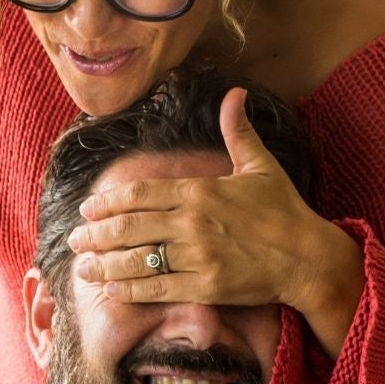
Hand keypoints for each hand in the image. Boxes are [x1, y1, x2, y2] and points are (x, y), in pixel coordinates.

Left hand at [67, 87, 364, 355]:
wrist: (309, 258)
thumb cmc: (285, 211)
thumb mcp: (261, 165)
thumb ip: (238, 131)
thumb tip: (235, 93)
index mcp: (200, 191)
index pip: (140, 193)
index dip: (109, 201)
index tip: (89, 208)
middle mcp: (192, 222)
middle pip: (130, 227)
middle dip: (97, 234)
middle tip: (75, 239)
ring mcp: (197, 256)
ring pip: (138, 259)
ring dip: (105, 265)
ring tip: (84, 268)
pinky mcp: (205, 286)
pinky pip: (158, 288)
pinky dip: (131, 289)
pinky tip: (113, 290)